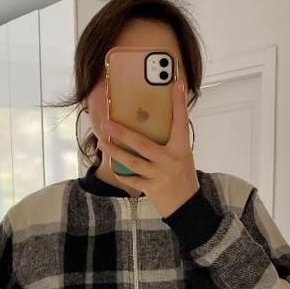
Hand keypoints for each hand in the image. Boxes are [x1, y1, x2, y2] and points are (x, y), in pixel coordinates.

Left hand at [97, 78, 199, 218]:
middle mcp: (170, 160)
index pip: (180, 121)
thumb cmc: (182, 174)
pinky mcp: (152, 189)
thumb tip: (152, 121)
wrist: (187, 205)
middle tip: (107, 123)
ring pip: (132, 162)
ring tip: (102, 143)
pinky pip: (132, 179)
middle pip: (142, 144)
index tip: (176, 83)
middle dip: (122, 133)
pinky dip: (122, 173)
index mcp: (181, 148)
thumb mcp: (182, 154)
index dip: (178, 102)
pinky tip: (112, 166)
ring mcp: (160, 175)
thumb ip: (170, 140)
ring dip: (115, 152)